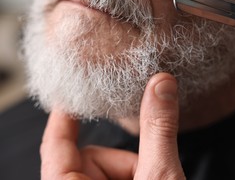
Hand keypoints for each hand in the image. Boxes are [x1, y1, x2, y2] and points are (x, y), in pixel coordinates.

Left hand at [40, 73, 185, 179]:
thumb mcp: (156, 176)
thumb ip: (158, 130)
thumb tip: (162, 82)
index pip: (55, 144)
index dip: (63, 117)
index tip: (69, 92)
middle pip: (92, 156)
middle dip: (126, 161)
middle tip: (150, 171)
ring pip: (109, 169)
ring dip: (136, 171)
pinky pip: (119, 179)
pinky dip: (138, 177)